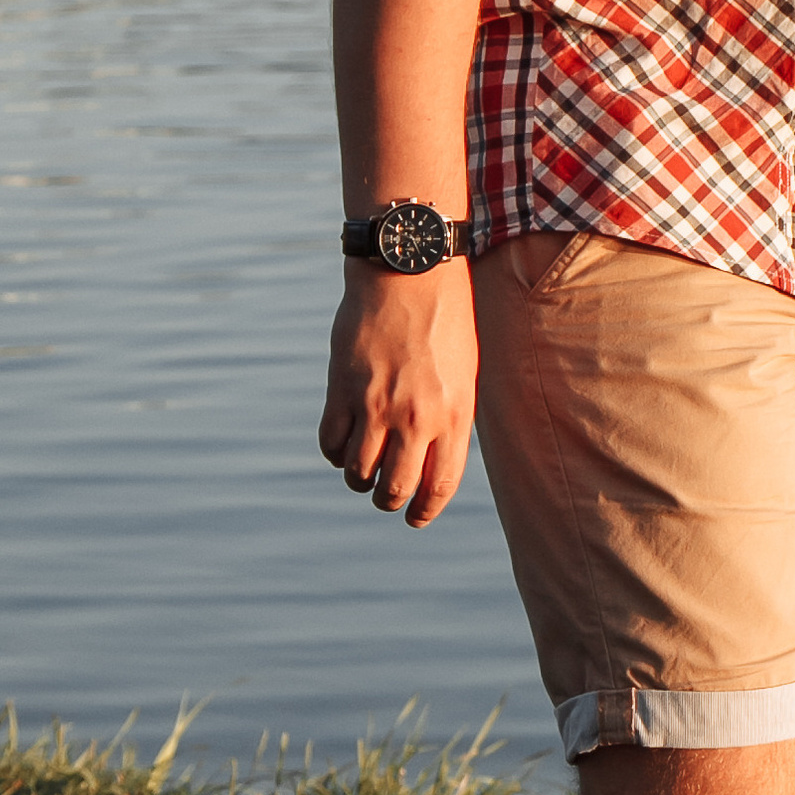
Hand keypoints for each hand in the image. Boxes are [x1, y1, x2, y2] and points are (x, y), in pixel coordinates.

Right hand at [318, 263, 479, 527]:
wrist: (410, 275)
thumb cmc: (445, 322)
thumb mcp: (463, 374)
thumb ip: (450, 419)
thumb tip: (432, 463)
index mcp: (454, 415)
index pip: (438, 486)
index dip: (423, 512)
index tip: (414, 519)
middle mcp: (416, 417)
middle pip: (395, 489)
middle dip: (388, 501)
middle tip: (384, 496)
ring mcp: (376, 405)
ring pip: (358, 472)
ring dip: (358, 480)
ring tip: (362, 470)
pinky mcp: (342, 390)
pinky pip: (330, 443)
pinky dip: (334, 453)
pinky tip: (342, 445)